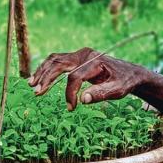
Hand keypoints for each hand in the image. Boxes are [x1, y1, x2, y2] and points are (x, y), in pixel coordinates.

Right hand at [28, 48, 150, 110]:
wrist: (130, 73)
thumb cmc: (125, 82)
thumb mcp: (118, 90)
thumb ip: (101, 94)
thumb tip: (83, 99)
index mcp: (94, 60)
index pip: (74, 76)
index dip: (70, 93)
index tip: (71, 108)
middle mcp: (84, 54)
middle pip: (59, 63)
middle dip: (46, 78)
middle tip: (36, 92)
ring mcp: (79, 55)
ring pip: (55, 60)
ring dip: (42, 72)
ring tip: (31, 85)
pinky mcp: (76, 59)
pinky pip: (58, 62)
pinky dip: (47, 70)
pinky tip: (38, 79)